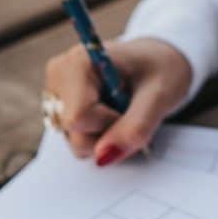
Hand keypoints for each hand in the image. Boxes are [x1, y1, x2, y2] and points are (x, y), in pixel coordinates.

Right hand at [44, 38, 191, 164]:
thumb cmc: (161, 69)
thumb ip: (135, 126)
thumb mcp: (160, 95)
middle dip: (108, 134)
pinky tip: (111, 115)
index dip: (110, 124)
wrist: (158, 61)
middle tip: (130, 110)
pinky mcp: (60, 109)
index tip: (130, 108)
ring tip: (123, 111)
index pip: (79, 118)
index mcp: (77, 64)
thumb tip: (102, 157)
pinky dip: (100, 136)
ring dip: (106, 137)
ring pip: (75, 142)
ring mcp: (56, 95)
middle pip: (75, 134)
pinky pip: (77, 140)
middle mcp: (58, 78)